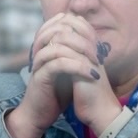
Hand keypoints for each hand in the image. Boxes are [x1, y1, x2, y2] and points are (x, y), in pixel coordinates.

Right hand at [6, 13, 107, 137]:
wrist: (40, 114)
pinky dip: (77, 67)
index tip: (95, 38)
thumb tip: (93, 41)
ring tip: (97, 62)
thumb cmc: (56, 92)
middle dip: (81, 37)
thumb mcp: (71, 69)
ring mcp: (39, 63)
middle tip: (98, 50)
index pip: (58, 23)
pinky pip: (58, 64)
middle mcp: (40, 51)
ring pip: (57, 45)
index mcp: (46, 46)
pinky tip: (91, 74)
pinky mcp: (40, 76)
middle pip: (56, 29)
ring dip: (81, 51)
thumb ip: (77, 54)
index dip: (78, 25)